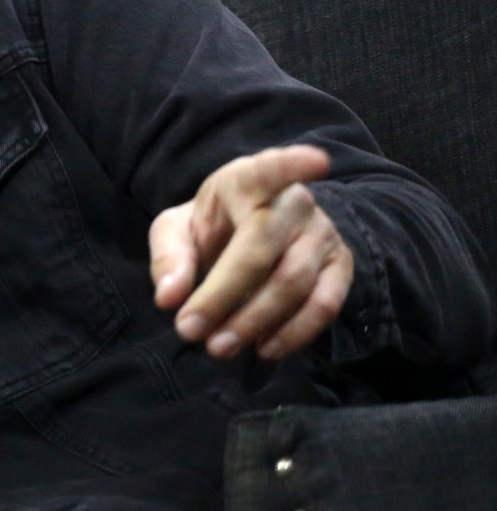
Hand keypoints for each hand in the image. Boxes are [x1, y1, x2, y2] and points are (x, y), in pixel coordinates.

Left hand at [149, 144, 352, 360]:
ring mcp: (322, 234)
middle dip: (222, 294)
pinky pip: (325, 303)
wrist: (254, 235)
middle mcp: (293, 202)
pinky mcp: (341, 265)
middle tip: (189, 330)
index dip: (293, 163)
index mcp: (246, 180)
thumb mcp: (176, 230)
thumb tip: (169, 297)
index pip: (271, 168)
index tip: (317, 161)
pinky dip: (295, 332)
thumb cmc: (212, 227)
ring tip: (218, 348)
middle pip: (262, 247)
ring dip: (253, 320)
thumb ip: (169, 257)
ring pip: (293, 281)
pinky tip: (265, 349)